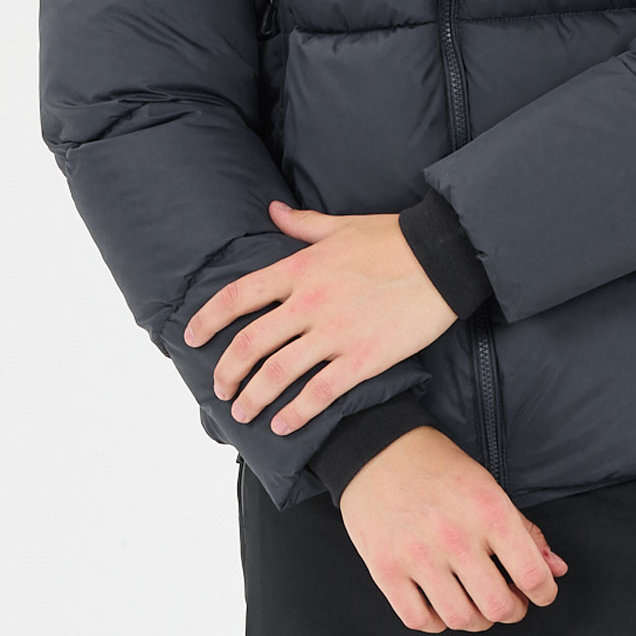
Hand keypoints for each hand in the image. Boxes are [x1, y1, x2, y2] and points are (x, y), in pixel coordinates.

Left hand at [183, 202, 457, 436]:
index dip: (208, 319)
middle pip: (250, 344)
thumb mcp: (342, 225)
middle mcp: (310, 302)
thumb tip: (273, 210)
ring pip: (278, 374)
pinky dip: (297, 413)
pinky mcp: (363, 358)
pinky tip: (283, 425)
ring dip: (254, 397)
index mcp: (301, 268)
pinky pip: (320, 393)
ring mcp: (335, 333)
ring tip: (243, 412)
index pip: (238, 296)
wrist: (443, 258)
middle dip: (227, 371)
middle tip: (220, 388)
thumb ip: (302, 224)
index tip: (192, 337)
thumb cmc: (393, 238)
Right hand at [338, 427, 570, 631]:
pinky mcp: (386, 570)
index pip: (531, 573)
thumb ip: (524, 531)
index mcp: (487, 511)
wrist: (377, 449)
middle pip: (498, 607)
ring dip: (478, 620)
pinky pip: (420, 620)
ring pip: (461, 619)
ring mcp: (418, 556)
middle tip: (510, 599)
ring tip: (477, 603)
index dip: (545, 592)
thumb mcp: (488, 486)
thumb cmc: (438, 466)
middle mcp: (455, 537)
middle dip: (513, 610)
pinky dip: (437, 622)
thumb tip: (555, 569)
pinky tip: (442, 603)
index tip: (541, 592)